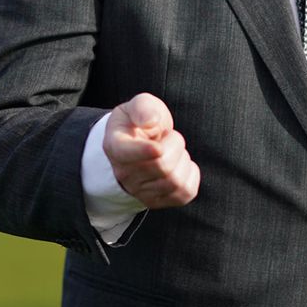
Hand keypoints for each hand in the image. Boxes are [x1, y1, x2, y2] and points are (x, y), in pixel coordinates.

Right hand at [103, 93, 200, 208]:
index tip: (157, 147)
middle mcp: (124, 174)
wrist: (139, 145)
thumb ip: (143, 107)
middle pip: (162, 165)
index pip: (127, 155)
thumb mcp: (139, 105)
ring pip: (175, 181)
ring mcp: (140, 192)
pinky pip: (186, 192)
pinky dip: (191, 174)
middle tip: (169, 136)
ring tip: (172, 150)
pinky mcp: (158, 201)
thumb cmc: (140, 122)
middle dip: (176, 143)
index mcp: (115, 146)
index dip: (144, 152)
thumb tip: (151, 121)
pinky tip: (180, 164)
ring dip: (183, 159)